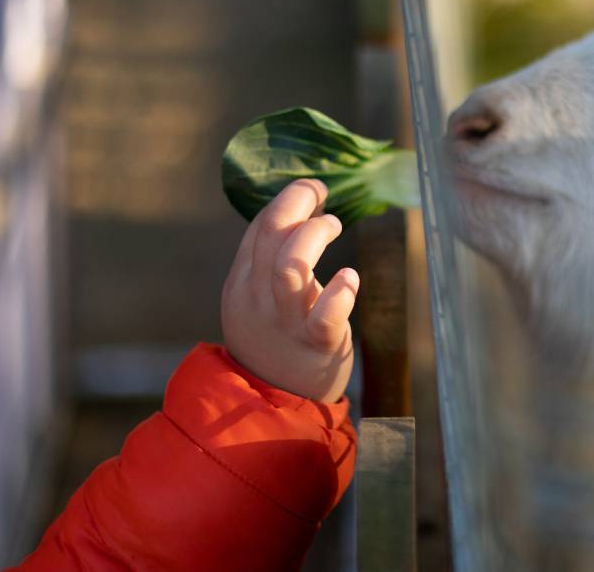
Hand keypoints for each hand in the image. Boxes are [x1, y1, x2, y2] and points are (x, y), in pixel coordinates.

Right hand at [221, 179, 359, 402]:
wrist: (276, 403)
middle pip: (271, 235)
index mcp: (243, 283)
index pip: (259, 228)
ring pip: (291, 266)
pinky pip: (324, 316)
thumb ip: (274, 261)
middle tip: (321, 191)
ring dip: (316, 235)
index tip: (313, 190)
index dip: (286, 199)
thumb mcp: (261, 299)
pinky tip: (351, 278)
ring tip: (335, 226)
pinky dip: (341, 291)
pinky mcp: (315, 345)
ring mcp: (285, 323)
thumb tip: (305, 211)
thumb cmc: (280, 340)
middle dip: (297, 202)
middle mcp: (258, 299)